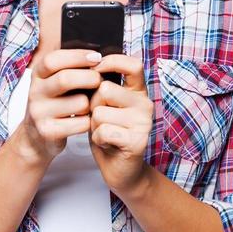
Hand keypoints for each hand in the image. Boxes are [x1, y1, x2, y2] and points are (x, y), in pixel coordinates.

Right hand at [15, 48, 101, 164]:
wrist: (34, 137)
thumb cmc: (54, 103)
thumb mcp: (53, 82)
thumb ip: (69, 68)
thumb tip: (97, 56)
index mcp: (37, 74)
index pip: (53, 60)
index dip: (77, 56)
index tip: (97, 57)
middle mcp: (34, 92)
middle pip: (65, 79)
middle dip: (90, 77)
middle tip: (101, 80)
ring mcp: (39, 113)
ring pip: (79, 103)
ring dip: (92, 103)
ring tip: (92, 103)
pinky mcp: (48, 132)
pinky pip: (81, 123)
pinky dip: (90, 121)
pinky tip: (87, 119)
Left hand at [88, 54, 153, 197]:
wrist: (120, 169)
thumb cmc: (108, 132)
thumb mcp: (104, 105)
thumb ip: (101, 87)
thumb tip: (87, 68)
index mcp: (138, 91)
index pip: (133, 64)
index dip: (111, 62)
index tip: (95, 70)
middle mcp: (145, 103)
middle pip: (105, 89)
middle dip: (93, 104)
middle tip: (99, 118)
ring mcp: (143, 123)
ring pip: (100, 112)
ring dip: (94, 125)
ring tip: (104, 132)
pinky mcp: (137, 141)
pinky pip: (103, 131)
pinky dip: (98, 139)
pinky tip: (107, 144)